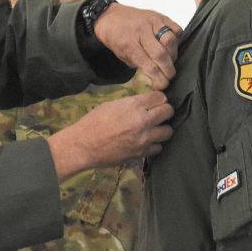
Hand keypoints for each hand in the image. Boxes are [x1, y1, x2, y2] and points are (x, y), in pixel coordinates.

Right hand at [47, 91, 172, 179]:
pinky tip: (146, 142)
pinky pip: (158, 147)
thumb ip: (130, 104)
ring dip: (162, 129)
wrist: (83, 145)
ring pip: (168, 131)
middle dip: (164, 111)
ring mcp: (144, 138)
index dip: (158, 98)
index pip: (160, 97)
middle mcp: (142, 120)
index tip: (154, 102)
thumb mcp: (111, 105)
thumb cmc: (92, 122)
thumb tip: (143, 104)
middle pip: (168, 111)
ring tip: (154, 129)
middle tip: (157, 114)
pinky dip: (154, 145)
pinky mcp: (141, 153)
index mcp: (133, 105)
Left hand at [93, 3, 180, 89]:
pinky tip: (171, 46)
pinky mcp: (160, 16)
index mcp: (128, 43)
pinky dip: (176, 40)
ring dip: (173, 56)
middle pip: (162, 54)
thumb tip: (153, 75)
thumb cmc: (113, 35)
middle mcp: (142, 31)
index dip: (158, 78)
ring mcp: (152, 21)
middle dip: (168, 70)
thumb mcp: (120, 54)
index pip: (148, 64)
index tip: (161, 86)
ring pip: (170, 40)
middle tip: (168, 77)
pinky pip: (175, 28)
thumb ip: (137, 64)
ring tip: (169, 62)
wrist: (109, 15)